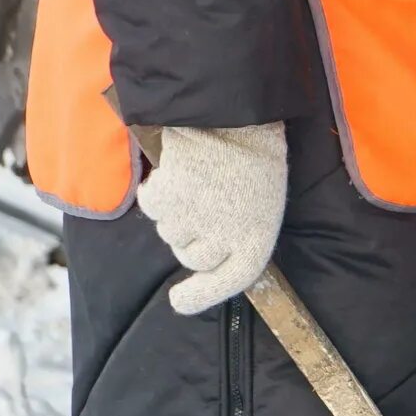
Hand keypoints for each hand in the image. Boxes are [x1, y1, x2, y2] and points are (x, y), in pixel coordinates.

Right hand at [134, 123, 288, 314]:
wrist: (235, 114)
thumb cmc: (254, 158)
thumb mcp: (262, 203)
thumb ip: (239, 235)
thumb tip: (208, 264)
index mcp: (257, 237)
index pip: (230, 281)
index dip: (203, 295)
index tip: (179, 301)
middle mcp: (225, 235)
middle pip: (193, 257)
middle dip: (193, 239)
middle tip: (205, 207)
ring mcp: (194, 218)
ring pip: (171, 232)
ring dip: (177, 214)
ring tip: (198, 183)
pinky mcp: (168, 197)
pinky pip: (153, 206)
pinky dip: (158, 192)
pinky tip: (177, 173)